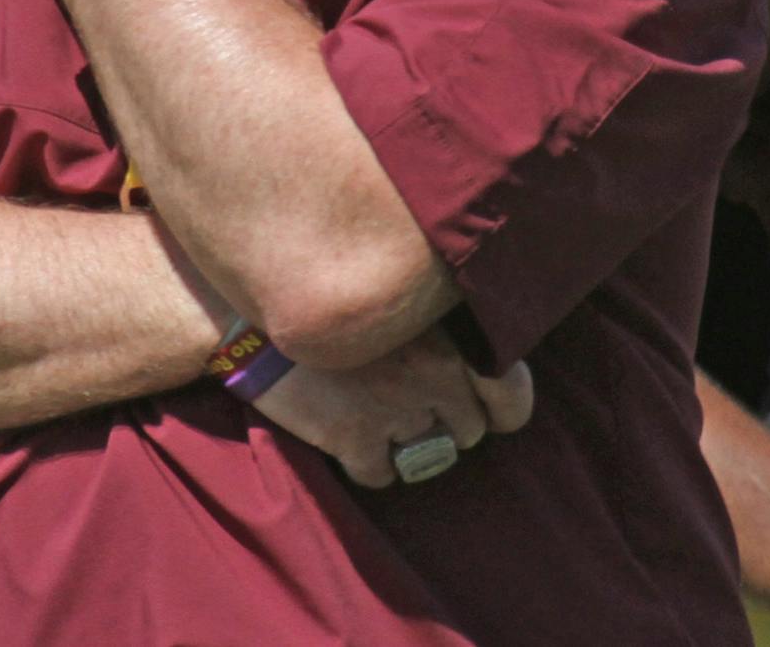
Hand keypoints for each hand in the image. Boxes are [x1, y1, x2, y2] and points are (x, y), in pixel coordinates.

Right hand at [248, 325, 533, 487]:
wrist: (256, 313)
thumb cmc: (331, 297)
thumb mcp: (399, 295)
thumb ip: (443, 322)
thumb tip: (477, 358)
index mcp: (452, 329)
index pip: (512, 391)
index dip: (502, 408)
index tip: (487, 409)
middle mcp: (436, 370)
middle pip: (470, 430)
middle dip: (445, 424)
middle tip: (413, 407)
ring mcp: (397, 406)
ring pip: (428, 457)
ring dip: (408, 445)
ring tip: (381, 419)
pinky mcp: (355, 437)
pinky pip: (383, 475)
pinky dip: (370, 465)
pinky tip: (352, 438)